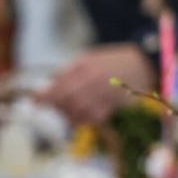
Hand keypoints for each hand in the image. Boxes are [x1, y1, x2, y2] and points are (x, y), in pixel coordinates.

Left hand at [40, 44, 156, 125]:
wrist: (143, 62)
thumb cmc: (111, 61)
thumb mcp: (89, 58)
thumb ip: (70, 71)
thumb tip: (51, 85)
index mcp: (84, 65)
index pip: (59, 83)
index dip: (45, 96)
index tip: (34, 102)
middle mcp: (93, 79)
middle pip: (66, 99)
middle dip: (55, 106)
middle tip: (48, 109)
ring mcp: (104, 92)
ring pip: (78, 110)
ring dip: (68, 115)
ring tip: (64, 113)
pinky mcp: (115, 103)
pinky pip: (94, 117)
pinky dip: (83, 120)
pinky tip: (79, 117)